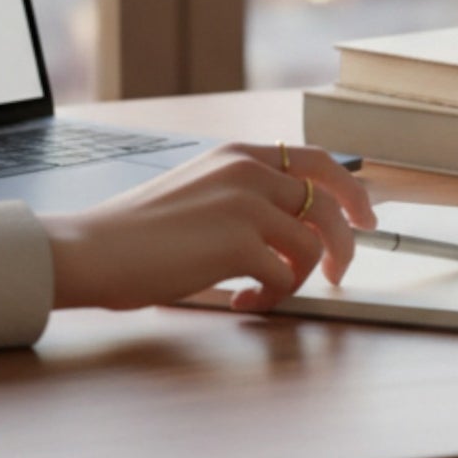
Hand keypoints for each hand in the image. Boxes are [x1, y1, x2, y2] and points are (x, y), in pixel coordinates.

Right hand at [41, 143, 377, 314]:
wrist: (92, 248)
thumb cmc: (135, 232)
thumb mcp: (197, 190)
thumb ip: (242, 196)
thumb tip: (287, 227)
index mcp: (239, 155)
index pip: (317, 160)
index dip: (350, 189)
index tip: (364, 216)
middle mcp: (249, 172)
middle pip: (329, 203)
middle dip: (347, 241)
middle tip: (343, 270)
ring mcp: (246, 206)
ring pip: (312, 244)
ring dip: (298, 278)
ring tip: (267, 294)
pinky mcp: (239, 243)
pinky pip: (284, 276)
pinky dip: (272, 297)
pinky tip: (243, 302)